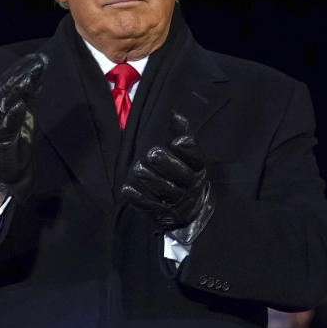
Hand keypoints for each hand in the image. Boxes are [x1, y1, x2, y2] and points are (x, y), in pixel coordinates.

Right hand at [0, 52, 48, 190]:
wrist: (1, 170)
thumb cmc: (12, 140)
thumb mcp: (24, 113)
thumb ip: (29, 96)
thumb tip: (39, 76)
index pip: (8, 81)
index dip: (21, 68)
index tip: (37, 58)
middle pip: (5, 88)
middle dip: (20, 75)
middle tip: (36, 63)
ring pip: (3, 103)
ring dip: (16, 90)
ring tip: (28, 80)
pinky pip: (5, 125)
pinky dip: (12, 114)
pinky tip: (20, 105)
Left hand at [120, 112, 214, 242]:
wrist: (192, 211)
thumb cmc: (186, 174)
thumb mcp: (189, 156)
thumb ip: (182, 133)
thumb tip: (174, 112)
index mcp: (198, 168)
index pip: (196, 157)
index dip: (187, 150)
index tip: (176, 141)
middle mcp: (190, 185)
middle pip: (180, 173)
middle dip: (166, 163)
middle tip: (152, 153)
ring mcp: (178, 201)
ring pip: (164, 189)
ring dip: (149, 178)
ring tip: (138, 169)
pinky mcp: (164, 215)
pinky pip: (150, 206)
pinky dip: (138, 197)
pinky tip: (128, 188)